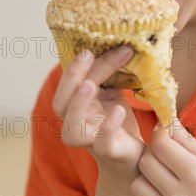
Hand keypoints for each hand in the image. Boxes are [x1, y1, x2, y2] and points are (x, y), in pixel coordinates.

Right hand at [52, 46, 144, 179]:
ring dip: (79, 104)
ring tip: (89, 85)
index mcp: (74, 104)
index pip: (71, 81)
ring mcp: (88, 141)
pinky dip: (109, 126)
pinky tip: (119, 110)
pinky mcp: (108, 153)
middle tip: (87, 54)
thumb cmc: (118, 121)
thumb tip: (124, 39)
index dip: (83, 62)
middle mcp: (74, 123)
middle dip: (72, 76)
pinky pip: (103, 143)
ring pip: (72, 127)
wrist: (134, 156)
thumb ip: (111, 72)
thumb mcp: (113, 91)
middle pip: (61, 102)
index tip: (102, 43)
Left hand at [130, 120, 195, 195]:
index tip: (166, 131)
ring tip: (164, 176)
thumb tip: (168, 123)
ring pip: (137, 187)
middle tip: (167, 153)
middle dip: (153, 152)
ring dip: (147, 177)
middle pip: (145, 163)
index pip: (160, 145)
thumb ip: (190, 142)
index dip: (161, 132)